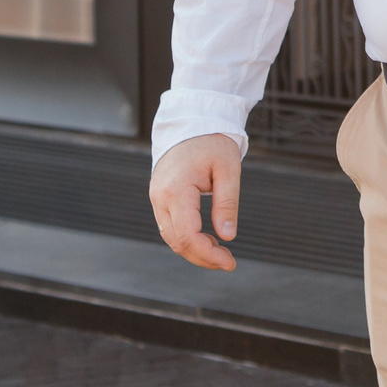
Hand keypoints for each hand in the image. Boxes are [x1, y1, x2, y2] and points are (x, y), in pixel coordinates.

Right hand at [150, 134, 242, 270]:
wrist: (190, 124)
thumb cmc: (212, 143)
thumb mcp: (229, 169)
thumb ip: (227, 203)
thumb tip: (228, 236)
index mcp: (176, 189)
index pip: (188, 235)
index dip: (208, 254)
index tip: (230, 262)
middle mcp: (160, 197)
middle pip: (177, 242)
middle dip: (203, 257)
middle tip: (229, 262)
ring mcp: (156, 198)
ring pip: (171, 238)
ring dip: (195, 251)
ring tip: (221, 252)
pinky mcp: (159, 199)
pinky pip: (170, 228)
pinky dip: (187, 239)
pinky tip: (207, 240)